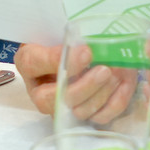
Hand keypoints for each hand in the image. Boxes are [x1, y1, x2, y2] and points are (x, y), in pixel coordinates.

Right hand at [16, 41, 147, 124]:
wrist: (73, 49)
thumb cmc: (63, 37)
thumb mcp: (58, 31)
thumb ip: (67, 39)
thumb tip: (87, 51)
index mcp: (29, 63)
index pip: (35, 64)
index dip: (60, 61)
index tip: (86, 52)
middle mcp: (39, 90)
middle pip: (55, 98)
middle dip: (84, 86)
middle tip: (104, 71)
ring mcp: (59, 106)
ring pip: (77, 111)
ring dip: (99, 95)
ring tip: (114, 76)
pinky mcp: (80, 115)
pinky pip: (96, 118)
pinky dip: (111, 105)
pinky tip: (120, 87)